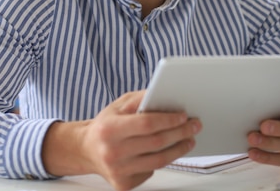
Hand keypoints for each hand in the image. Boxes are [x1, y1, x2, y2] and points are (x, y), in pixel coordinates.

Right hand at [43, 90, 201, 190]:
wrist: (86, 150)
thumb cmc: (104, 126)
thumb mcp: (118, 105)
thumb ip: (140, 99)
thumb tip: (165, 96)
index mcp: (109, 129)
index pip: (146, 124)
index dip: (168, 120)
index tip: (183, 116)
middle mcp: (113, 152)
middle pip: (156, 143)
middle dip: (180, 133)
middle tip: (194, 126)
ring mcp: (119, 171)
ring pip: (158, 161)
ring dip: (179, 149)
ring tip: (189, 139)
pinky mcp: (124, 184)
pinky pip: (151, 171)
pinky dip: (163, 159)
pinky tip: (169, 150)